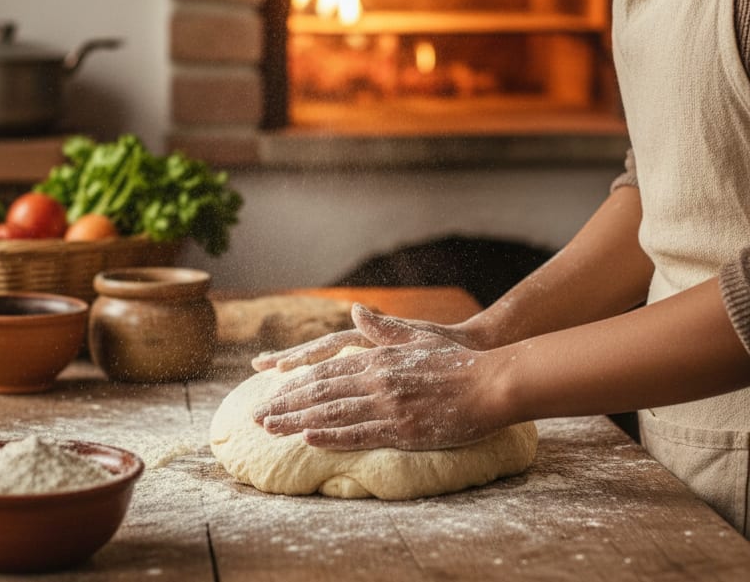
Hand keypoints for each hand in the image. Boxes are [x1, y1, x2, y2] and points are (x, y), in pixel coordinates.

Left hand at [252, 304, 499, 450]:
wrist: (492, 380)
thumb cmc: (457, 359)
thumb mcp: (417, 338)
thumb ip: (383, 329)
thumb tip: (356, 312)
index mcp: (378, 357)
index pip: (325, 370)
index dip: (294, 381)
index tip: (268, 388)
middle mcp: (377, 378)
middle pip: (320, 391)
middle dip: (285, 404)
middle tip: (256, 416)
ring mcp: (389, 404)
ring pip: (333, 412)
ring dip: (297, 421)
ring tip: (270, 429)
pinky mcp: (404, 428)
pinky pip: (360, 434)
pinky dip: (332, 435)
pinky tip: (309, 438)